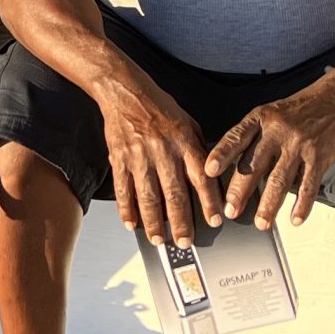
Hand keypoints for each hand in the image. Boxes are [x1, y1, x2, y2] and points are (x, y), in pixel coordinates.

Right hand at [99, 80, 222, 244]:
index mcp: (184, 141)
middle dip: (181, 222)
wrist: (125, 91)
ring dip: (154, 222)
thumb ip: (199, 151)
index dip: (208, 201)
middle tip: (185, 242)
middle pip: (174, 193)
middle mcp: (163, 150)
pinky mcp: (119, 158)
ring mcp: (139, 156)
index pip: (201, 176)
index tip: (215, 220)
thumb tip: (211, 178)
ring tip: (160, 240)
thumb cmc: (159, 108)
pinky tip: (132, 224)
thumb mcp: (188, 123)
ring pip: (148, 196)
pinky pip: (123, 189)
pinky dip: (127, 209)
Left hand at [206, 80, 334, 228]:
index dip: (222, 154)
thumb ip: (253, 137)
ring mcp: (300, 144)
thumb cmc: (299, 109)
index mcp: (262, 118)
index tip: (209, 171)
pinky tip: (295, 219)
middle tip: (230, 211)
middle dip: (240, 191)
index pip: (237, 137)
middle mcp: (278, 130)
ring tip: (261, 223)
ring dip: (269, 205)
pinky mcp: (320, 157)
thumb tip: (231, 166)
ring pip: (280, 179)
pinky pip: (309, 185)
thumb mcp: (271, 113)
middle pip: (255, 164)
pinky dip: (302, 205)